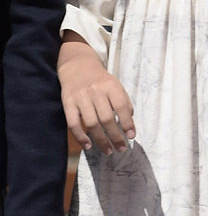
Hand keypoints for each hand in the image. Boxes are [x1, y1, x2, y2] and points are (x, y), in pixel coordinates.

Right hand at [59, 33, 134, 152]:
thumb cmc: (100, 80)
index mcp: (111, 86)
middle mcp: (96, 91)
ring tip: (108, 150)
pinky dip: (80, 137)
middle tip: (121, 148)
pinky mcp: (68, 103)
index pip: (121, 107)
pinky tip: (88, 145)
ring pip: (91, 123)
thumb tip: (129, 126)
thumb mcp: (116, 86)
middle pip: (107, 119)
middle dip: (115, 137)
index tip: (131, 136)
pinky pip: (73, 123)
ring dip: (101, 140)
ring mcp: (81, 97)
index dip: (128, 123)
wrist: (77, 65)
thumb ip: (124, 103)